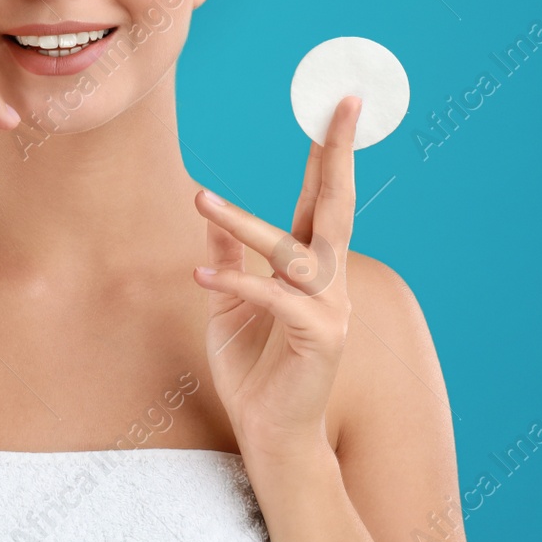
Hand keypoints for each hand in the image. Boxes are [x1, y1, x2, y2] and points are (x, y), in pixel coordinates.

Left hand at [191, 95, 362, 457]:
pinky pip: (274, 300)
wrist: (269, 433)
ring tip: (202, 200)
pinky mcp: (318, 339)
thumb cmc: (252, 369)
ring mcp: (330, 309)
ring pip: (290, 251)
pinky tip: (201, 280)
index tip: (334, 108)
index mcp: (311, 270)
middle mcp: (329, 282)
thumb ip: (226, 258)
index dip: (327, 154)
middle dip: (338, 155)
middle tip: (339, 108)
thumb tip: (207, 212)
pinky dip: (239, 285)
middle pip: (336, 206)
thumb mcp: (228, 304)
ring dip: (242, 223)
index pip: (321, 200)